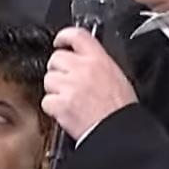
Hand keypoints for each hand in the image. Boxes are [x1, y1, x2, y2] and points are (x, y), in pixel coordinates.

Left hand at [43, 27, 136, 141]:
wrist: (119, 133)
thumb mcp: (118, 77)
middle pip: (56, 58)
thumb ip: (99, 65)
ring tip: (70, 100)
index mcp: (99, 60)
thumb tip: (85, 61)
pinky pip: (46, 101)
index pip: (76, 35)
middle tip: (67, 82)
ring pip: (48, 79)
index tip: (59, 42)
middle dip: (58, 70)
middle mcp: (83, 69)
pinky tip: (66, 112)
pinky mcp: (61, 104)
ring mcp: (70, 86)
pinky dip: (53, 108)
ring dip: (55, 90)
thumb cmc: (121, 110)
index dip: (64, 36)